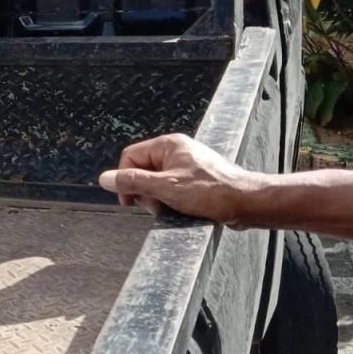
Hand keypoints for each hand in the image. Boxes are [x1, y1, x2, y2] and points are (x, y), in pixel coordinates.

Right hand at [97, 133, 262, 223]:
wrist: (247, 203)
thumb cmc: (212, 192)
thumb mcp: (165, 187)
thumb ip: (133, 182)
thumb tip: (105, 178)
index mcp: (168, 145)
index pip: (130, 157)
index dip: (125, 180)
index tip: (130, 200)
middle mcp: (176, 151)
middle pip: (142, 170)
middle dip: (144, 191)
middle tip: (155, 206)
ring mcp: (186, 164)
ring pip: (156, 181)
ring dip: (157, 198)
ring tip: (171, 208)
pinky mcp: (194, 179)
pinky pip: (170, 188)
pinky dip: (170, 200)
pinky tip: (180, 209)